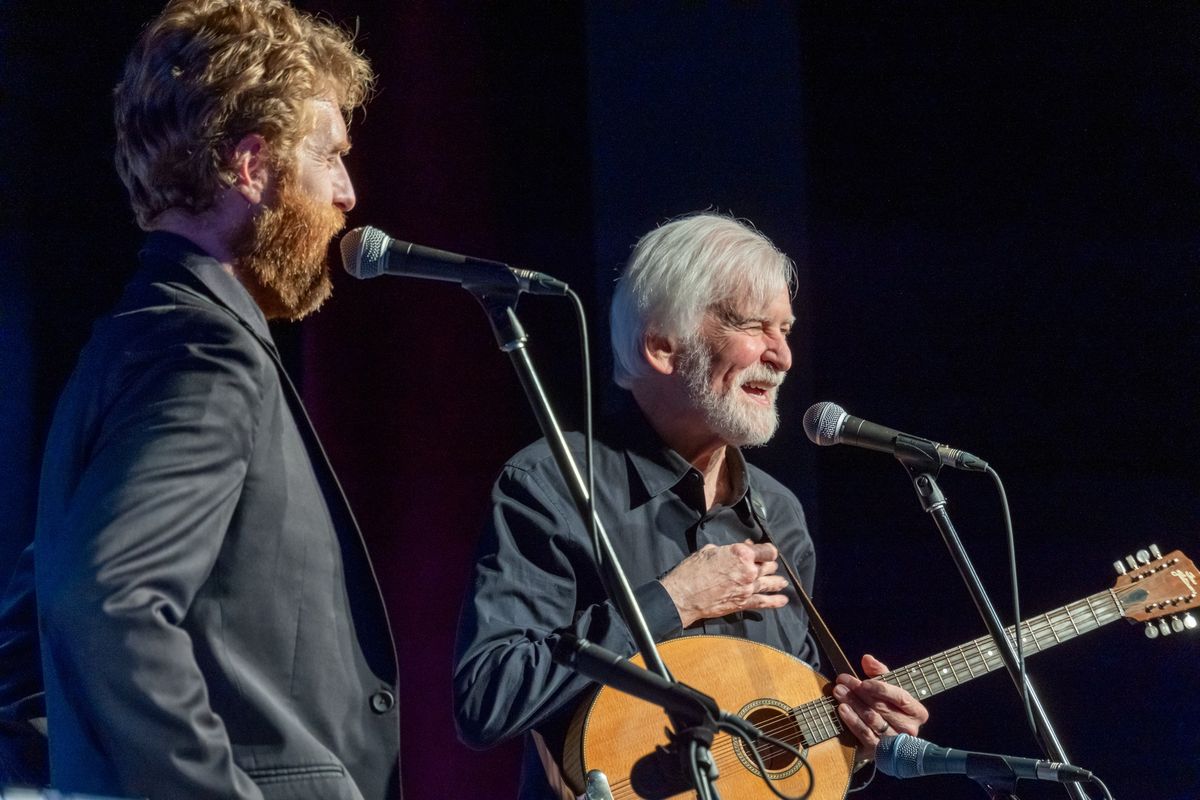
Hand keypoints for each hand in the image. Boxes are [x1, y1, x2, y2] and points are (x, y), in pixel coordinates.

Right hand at [659, 541, 788, 627]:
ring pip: (770, 583)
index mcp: (741, 554)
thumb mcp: (710, 550)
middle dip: (769, 565)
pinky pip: (764, 602)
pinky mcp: (743, 603)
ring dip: (777, 582)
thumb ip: (729, 549)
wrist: (683, 596)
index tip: (765, 550)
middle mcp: (749, 571)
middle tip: (769, 565)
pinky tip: (783, 600)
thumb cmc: (692, 570)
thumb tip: (742, 548)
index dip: (767, 549)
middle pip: (769, 566)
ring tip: (782, 582)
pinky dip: (775, 602)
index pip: (767, 550)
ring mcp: (747, 589)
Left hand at [833, 654, 928, 751]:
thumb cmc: (889, 705)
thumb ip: (880, 671)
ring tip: (839, 692)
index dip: (881, 689)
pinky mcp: (880, 751)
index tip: (863, 682)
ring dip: (853, 703)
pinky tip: (842, 710)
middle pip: (882, 707)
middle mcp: (910, 729)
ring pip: (872, 720)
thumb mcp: (889, 686)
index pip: (901, 698)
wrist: (887, 735)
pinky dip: (852, 721)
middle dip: (859, 692)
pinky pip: (865, 734)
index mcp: (917, 712)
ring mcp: (895, 741)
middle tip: (842, 681)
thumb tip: (867, 659)